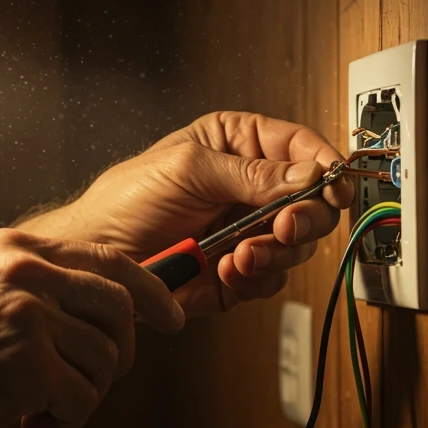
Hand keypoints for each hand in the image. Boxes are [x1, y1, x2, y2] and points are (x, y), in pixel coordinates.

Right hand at [0, 229, 183, 427]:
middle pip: (121, 311)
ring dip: (85, 394)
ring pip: (107, 361)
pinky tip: (29, 422)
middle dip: (118, 355)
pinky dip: (66, 421)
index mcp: (16, 249)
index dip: (150, 292)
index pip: (110, 260)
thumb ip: (30, 288)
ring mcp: (30, 318)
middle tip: (86, 382)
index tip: (170, 317)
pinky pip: (83, 400)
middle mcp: (27, 273)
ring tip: (40, 405)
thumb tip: (96, 313)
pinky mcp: (29, 366)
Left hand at [18, 112, 353, 318]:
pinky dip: (252, 278)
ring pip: (295, 246)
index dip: (325, 168)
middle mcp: (249, 190)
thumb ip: (250, 173)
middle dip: (303, 219)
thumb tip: (308, 175)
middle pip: (312, 203)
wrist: (94, 254)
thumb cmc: (125, 199)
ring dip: (274, 253)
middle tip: (284, 228)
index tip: (333, 186)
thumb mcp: (187, 168)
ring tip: (240, 255)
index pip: (301, 151)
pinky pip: (268, 280)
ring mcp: (245, 233)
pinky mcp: (235, 274)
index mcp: (238, 147)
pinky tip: (224, 270)